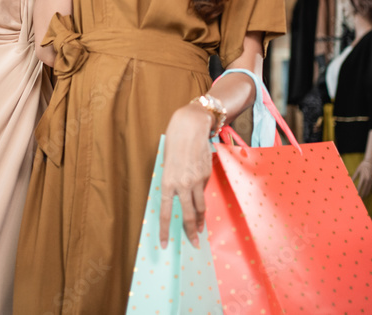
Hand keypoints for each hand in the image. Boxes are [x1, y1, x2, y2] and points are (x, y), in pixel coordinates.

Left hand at [158, 103, 213, 249]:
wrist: (191, 127)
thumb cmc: (174, 144)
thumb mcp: (166, 165)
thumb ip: (172, 182)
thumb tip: (178, 197)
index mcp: (168, 182)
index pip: (166, 213)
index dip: (165, 230)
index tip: (165, 244)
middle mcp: (183, 184)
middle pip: (189, 215)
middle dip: (192, 232)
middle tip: (195, 244)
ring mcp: (197, 181)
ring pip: (201, 206)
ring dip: (201, 220)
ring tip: (200, 230)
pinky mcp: (207, 175)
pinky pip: (203, 190)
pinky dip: (201, 196)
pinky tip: (200, 194)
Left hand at [352, 160, 371, 197]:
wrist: (371, 161)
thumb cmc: (363, 165)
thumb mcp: (357, 170)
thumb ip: (354, 177)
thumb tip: (350, 182)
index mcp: (363, 177)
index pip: (360, 186)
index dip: (358, 191)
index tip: (356, 195)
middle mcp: (368, 179)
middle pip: (365, 190)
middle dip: (362, 195)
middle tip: (359, 199)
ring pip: (370, 189)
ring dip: (367, 194)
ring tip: (364, 197)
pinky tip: (371, 193)